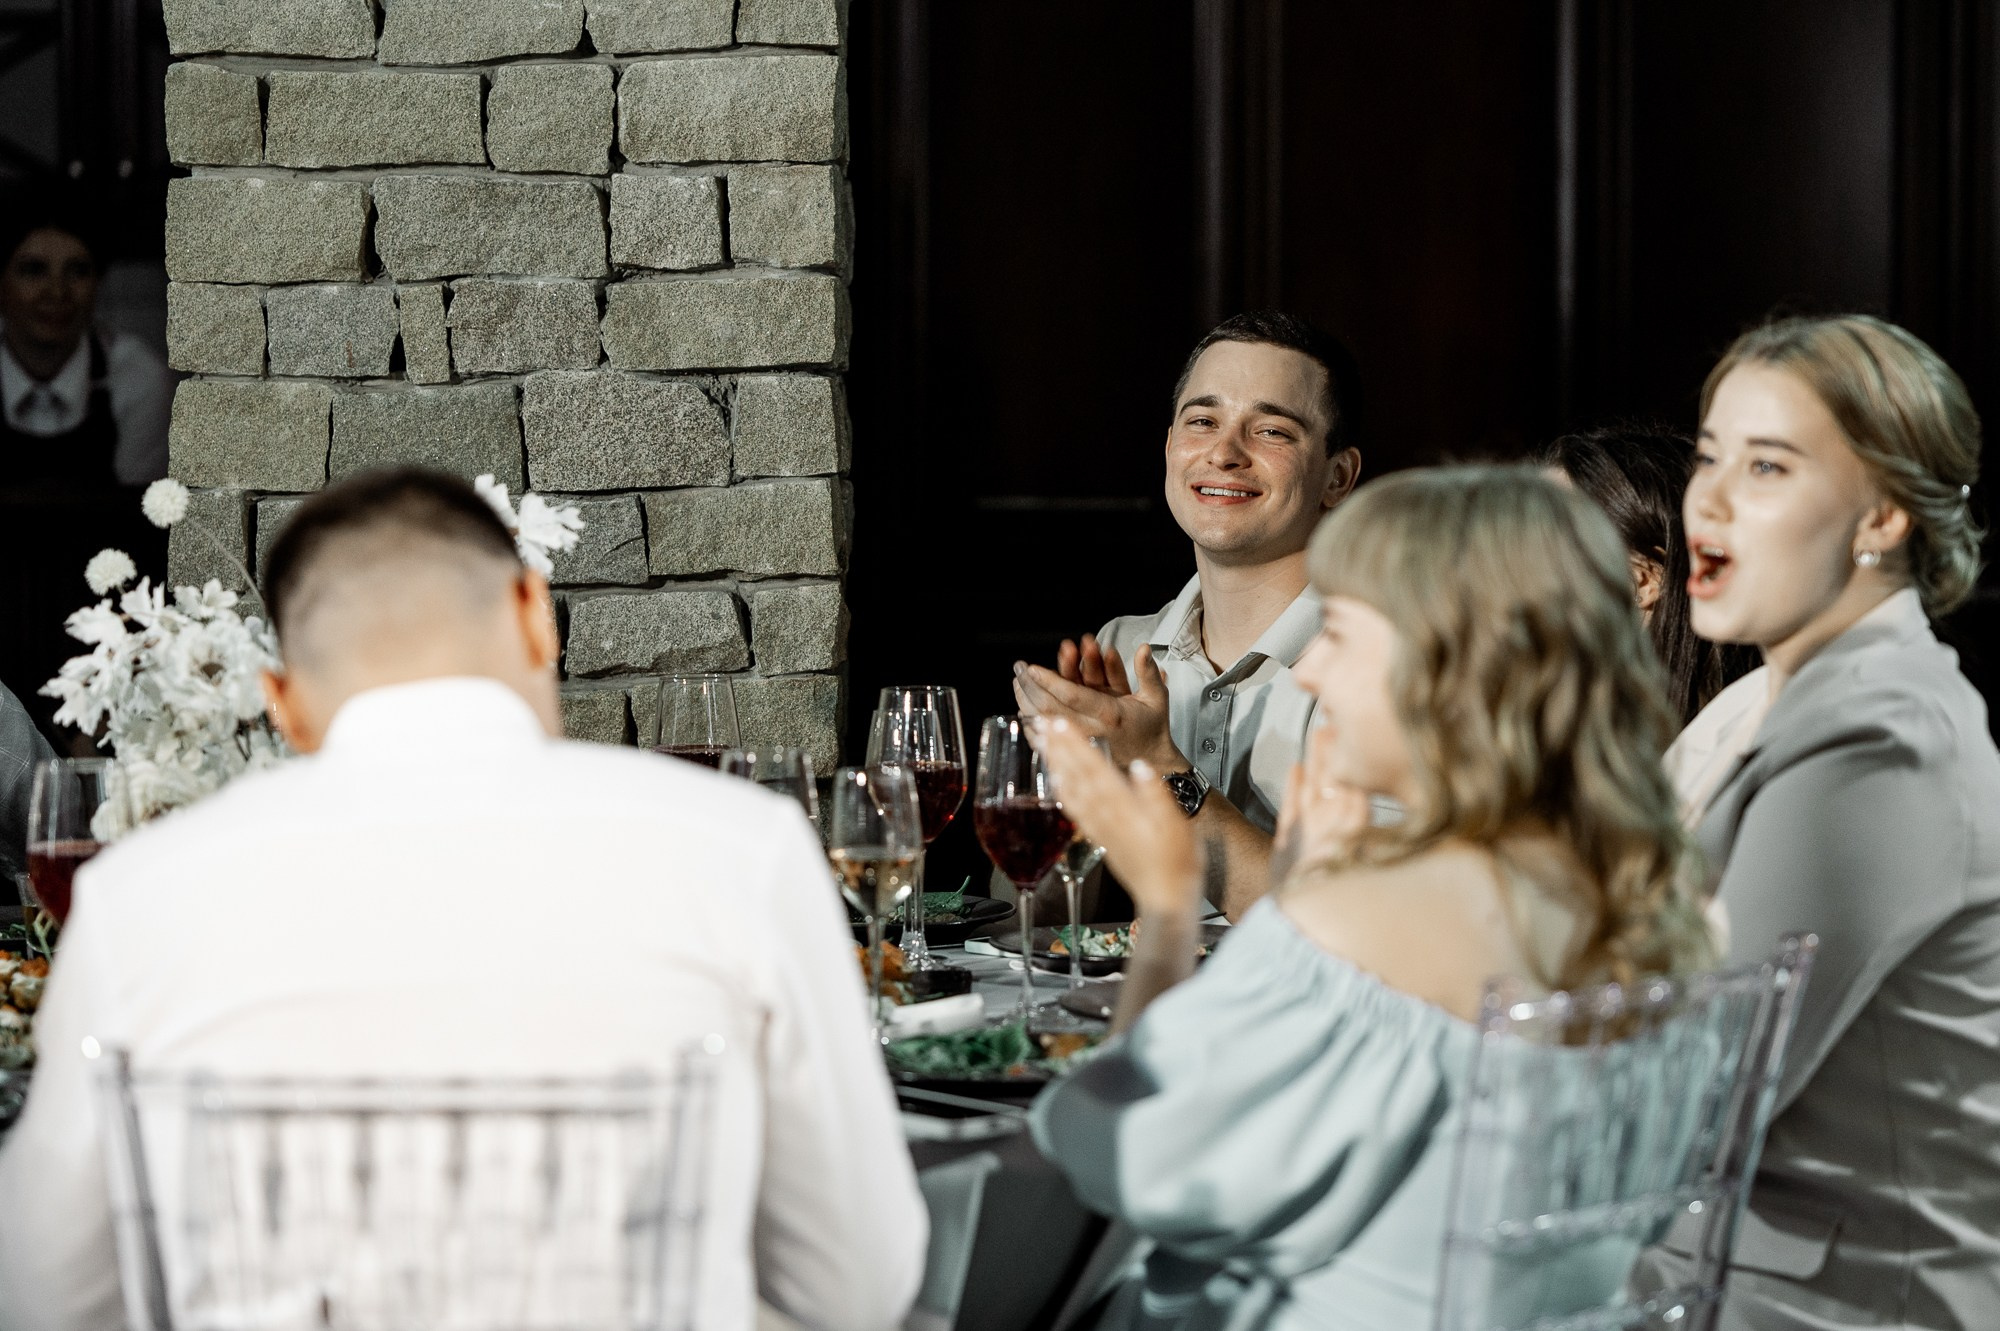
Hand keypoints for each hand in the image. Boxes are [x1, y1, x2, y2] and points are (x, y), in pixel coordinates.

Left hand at [1015, 642, 1182, 770]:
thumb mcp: (1157, 698)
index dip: (1049, 680)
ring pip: (1046, 723)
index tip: (1031, 668)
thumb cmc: (1152, 728)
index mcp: (1110, 715)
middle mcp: (1092, 730)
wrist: (1153, 762)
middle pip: (1051, 708)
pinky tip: (1023, 709)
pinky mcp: (1075, 752)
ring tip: (1018, 683)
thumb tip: (1144, 648)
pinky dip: (1033, 724)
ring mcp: (1082, 743)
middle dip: (1032, 687)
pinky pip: (1046, 740)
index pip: (1072, 695)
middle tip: (1019, 670)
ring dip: (1028, 702)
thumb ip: (1148, 673)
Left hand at [1037, 719, 1201, 917]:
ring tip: (1044, 745)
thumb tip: (1140, 767)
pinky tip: (1057, 784)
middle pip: (1078, 776)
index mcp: (1124, 808)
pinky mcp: (1100, 838)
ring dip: (1057, 766)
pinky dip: (1064, 795)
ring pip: (1073, 791)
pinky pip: (1076, 812)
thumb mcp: (1176, 824)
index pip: (1095, 768)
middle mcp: (1107, 815)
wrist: (1166, 897)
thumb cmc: (1176, 861)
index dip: (1075, 745)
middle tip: (1042, 724)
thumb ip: (1155, 794)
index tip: (1060, 724)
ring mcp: (1100, 828)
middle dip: (1059, 749)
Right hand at [1269, 721, 1372, 889]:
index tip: (1354, 736)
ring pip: (1314, 787)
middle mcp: (1327, 824)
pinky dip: (1294, 787)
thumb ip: (1350, 824)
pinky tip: (1296, 768)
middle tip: (1334, 723)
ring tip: (1318, 734)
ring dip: (1317, 761)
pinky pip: (1292, 806)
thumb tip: (1361, 797)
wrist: (1296, 920)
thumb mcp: (1344, 852)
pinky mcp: (1287, 838)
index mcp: (1344, 826)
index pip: (1350, 784)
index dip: (1352, 760)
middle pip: (1333, 779)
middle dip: (1334, 751)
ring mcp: (1307, 829)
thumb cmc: (1323, 892)